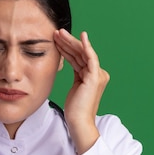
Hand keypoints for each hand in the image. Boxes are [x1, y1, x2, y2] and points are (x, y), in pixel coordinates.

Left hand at [53, 29, 109, 154]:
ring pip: (83, 53)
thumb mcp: (74, 88)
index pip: (78, 57)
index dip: (67, 47)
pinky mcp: (94, 77)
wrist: (79, 122)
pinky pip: (91, 58)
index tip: (56, 39)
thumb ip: (75, 75)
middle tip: (56, 32)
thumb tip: (67, 63)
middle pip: (80, 53)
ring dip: (71, 42)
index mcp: (92, 76)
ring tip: (59, 33)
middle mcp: (97, 74)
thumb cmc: (75, 110)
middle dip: (68, 41)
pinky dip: (86, 46)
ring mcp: (97, 75)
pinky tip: (81, 36)